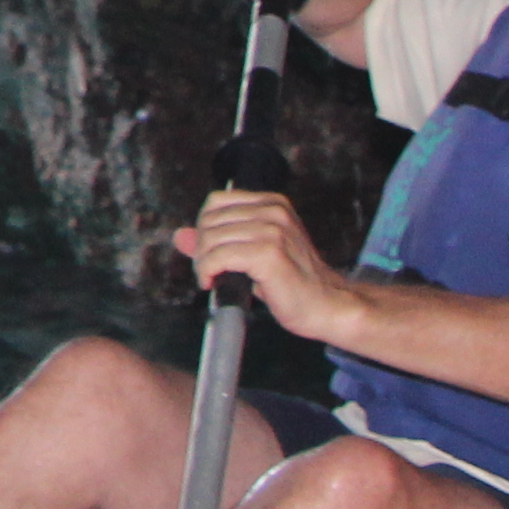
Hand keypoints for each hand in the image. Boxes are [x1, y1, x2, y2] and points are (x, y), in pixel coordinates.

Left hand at [172, 185, 348, 337]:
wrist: (328, 306)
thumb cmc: (295, 283)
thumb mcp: (253, 254)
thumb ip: (217, 242)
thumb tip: (180, 236)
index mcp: (272, 204)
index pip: (216, 202)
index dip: (205, 228)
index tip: (208, 252)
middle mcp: (273, 212)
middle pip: (210, 220)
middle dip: (201, 248)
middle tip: (208, 272)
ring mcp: (272, 231)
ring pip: (211, 239)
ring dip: (203, 263)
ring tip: (211, 279)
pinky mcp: (268, 254)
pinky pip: (218, 257)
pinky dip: (207, 271)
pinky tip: (212, 283)